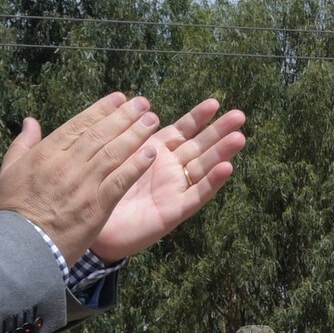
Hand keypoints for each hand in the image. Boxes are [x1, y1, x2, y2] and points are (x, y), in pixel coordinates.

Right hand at [0, 93, 161, 260]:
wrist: (21, 245)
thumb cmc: (13, 210)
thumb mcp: (9, 171)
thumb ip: (22, 144)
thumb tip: (30, 121)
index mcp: (46, 153)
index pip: (79, 124)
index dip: (102, 109)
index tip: (119, 98)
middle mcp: (67, 163)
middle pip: (101, 133)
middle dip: (125, 116)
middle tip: (143, 103)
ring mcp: (84, 183)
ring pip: (114, 152)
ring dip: (136, 134)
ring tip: (153, 121)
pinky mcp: (97, 204)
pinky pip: (121, 180)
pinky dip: (136, 165)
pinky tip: (150, 153)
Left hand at [90, 99, 248, 260]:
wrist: (93, 229)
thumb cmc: (102, 190)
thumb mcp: (116, 156)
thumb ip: (130, 135)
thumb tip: (138, 105)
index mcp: (156, 152)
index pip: (182, 130)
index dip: (198, 117)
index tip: (215, 102)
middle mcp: (171, 169)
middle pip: (200, 146)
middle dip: (219, 130)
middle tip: (240, 115)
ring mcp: (175, 190)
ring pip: (204, 167)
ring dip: (222, 152)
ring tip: (239, 137)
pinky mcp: (174, 212)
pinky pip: (196, 195)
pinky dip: (211, 182)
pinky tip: (226, 169)